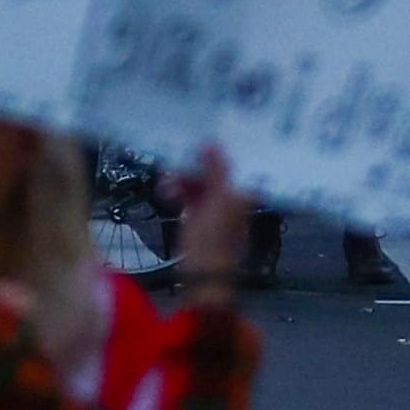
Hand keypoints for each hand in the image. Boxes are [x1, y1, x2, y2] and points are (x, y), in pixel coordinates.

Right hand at [166, 147, 247, 307]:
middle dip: (193, 165)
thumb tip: (213, 143)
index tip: (200, 134)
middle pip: (214, 171)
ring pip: (199, 182)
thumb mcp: (217, 200)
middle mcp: (232, 198)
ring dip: (182, 178)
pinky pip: (189, 196)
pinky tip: (166, 192)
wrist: (203, 276)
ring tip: (166, 182)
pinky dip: (178, 191)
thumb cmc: (213, 238)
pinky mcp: (199, 218)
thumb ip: (216, 171)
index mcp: (243, 193)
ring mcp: (216, 209)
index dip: (219, 148)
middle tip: (175, 158)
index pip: (234, 162)